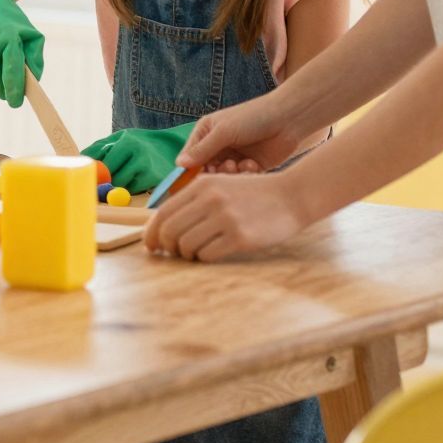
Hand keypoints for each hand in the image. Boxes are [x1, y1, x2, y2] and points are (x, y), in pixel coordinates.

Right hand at [0, 0, 43, 106]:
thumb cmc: (12, 20)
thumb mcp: (30, 34)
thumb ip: (34, 58)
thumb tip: (33, 82)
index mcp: (8, 35)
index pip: (12, 66)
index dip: (14, 87)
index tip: (16, 103)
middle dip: (5, 90)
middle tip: (11, 98)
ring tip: (0, 78)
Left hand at [83, 122, 195, 193]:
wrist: (170, 146)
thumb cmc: (138, 142)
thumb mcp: (118, 138)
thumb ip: (99, 148)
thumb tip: (78, 158)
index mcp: (128, 142)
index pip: (104, 165)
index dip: (94, 174)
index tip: (86, 178)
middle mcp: (140, 156)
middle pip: (113, 179)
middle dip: (103, 182)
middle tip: (97, 184)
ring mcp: (150, 170)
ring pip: (123, 187)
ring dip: (117, 185)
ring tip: (122, 174)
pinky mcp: (157, 181)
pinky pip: (135, 191)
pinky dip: (130, 188)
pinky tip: (135, 178)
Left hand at [144, 171, 313, 261]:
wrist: (291, 196)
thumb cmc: (252, 194)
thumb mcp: (220, 184)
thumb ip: (193, 200)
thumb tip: (163, 224)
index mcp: (201, 185)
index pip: (163, 213)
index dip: (151, 233)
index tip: (150, 246)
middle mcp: (210, 200)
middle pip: (170, 231)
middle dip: (166, 247)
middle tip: (172, 254)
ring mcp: (226, 219)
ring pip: (187, 246)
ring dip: (186, 255)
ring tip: (195, 253)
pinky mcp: (241, 238)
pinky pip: (208, 255)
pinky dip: (204, 259)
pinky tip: (211, 254)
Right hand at [175, 90, 311, 175]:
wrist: (288, 119)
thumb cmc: (253, 117)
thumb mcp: (224, 132)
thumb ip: (202, 149)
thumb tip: (179, 164)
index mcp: (206, 132)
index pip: (189, 156)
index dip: (189, 170)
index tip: (194, 182)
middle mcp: (218, 145)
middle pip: (205, 170)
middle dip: (214, 172)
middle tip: (225, 167)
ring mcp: (234, 156)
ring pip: (223, 177)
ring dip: (230, 174)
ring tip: (239, 164)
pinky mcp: (250, 166)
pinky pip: (240, 179)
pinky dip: (245, 174)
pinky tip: (254, 164)